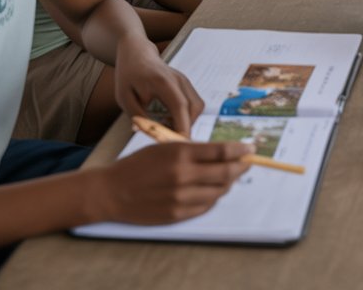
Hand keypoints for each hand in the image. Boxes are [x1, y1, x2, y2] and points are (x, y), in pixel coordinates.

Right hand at [95, 142, 250, 224]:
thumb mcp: (166, 146)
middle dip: (241, 166)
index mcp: (181, 154)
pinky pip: (205, 207)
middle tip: (248, 162)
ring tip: (230, 175)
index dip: (241, 150)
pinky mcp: (176, 215)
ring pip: (218, 191)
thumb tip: (223, 152)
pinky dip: (213, 197)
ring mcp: (180, 198)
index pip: (222, 152)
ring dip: (228, 183)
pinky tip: (213, 190)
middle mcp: (183, 176)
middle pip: (226, 172)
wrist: (112, 191)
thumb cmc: (139, 164)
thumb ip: (194, 150)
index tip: (251, 148)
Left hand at [113, 41, 203, 134]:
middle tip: (169, 139)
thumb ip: (138, 115)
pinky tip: (169, 119)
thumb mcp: (124, 97)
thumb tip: (152, 133)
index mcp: (163, 82)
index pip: (179, 105)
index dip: (183, 126)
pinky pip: (193, 103)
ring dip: (187, 121)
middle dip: (186, 127)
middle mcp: (179, 80)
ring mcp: (185, 81)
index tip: (181, 144)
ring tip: (167, 128)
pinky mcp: (186, 84)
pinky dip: (185, 115)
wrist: (137, 52)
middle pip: (194, 107)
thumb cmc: (128, 75)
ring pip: (197, 106)